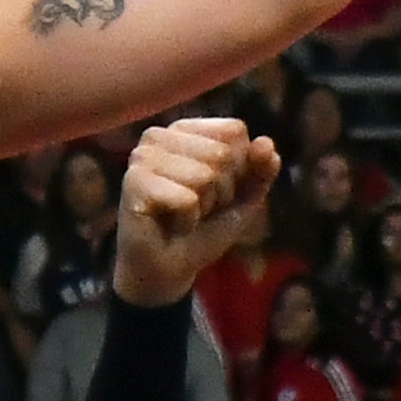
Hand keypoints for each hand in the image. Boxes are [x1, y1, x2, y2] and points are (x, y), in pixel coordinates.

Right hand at [112, 115, 274, 309]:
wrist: (169, 270)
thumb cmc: (202, 228)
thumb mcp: (243, 198)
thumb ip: (260, 170)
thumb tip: (266, 144)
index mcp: (184, 129)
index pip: (234, 131)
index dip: (239, 169)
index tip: (216, 191)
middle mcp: (159, 136)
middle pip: (221, 154)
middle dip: (221, 192)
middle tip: (197, 208)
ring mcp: (142, 157)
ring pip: (205, 176)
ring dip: (203, 208)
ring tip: (183, 216)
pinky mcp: (133, 182)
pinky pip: (187, 199)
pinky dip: (187, 221)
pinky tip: (171, 226)